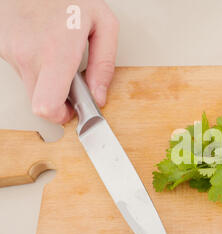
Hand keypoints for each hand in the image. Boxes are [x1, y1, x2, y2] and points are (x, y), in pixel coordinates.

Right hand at [0, 0, 118, 123]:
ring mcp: (11, 51)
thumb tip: (99, 94)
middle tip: (71, 83)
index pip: (47, 106)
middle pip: (39, 102)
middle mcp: (29, 55)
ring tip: (58, 53)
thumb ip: (105, 64)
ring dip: (47, 79)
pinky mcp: (3, 46)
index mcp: (56, 52)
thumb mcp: (103, 22)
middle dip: (58, 100)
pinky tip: (44, 45)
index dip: (60, 116)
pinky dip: (36, 64)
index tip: (72, 110)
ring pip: (31, 84)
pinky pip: (22, 68)